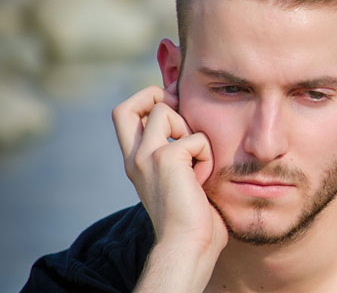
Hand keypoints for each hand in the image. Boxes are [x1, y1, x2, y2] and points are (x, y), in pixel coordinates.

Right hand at [111, 83, 226, 291]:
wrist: (187, 244)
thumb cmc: (193, 218)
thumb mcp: (180, 179)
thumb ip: (178, 154)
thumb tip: (193, 128)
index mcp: (136, 162)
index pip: (125, 116)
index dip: (147, 101)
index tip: (174, 106)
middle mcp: (135, 157)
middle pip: (126, 106)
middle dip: (155, 96)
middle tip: (181, 114)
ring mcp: (147, 156)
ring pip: (164, 110)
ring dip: (189, 129)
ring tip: (196, 160)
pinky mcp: (167, 159)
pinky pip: (196, 137)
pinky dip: (207, 155)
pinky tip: (202, 180)